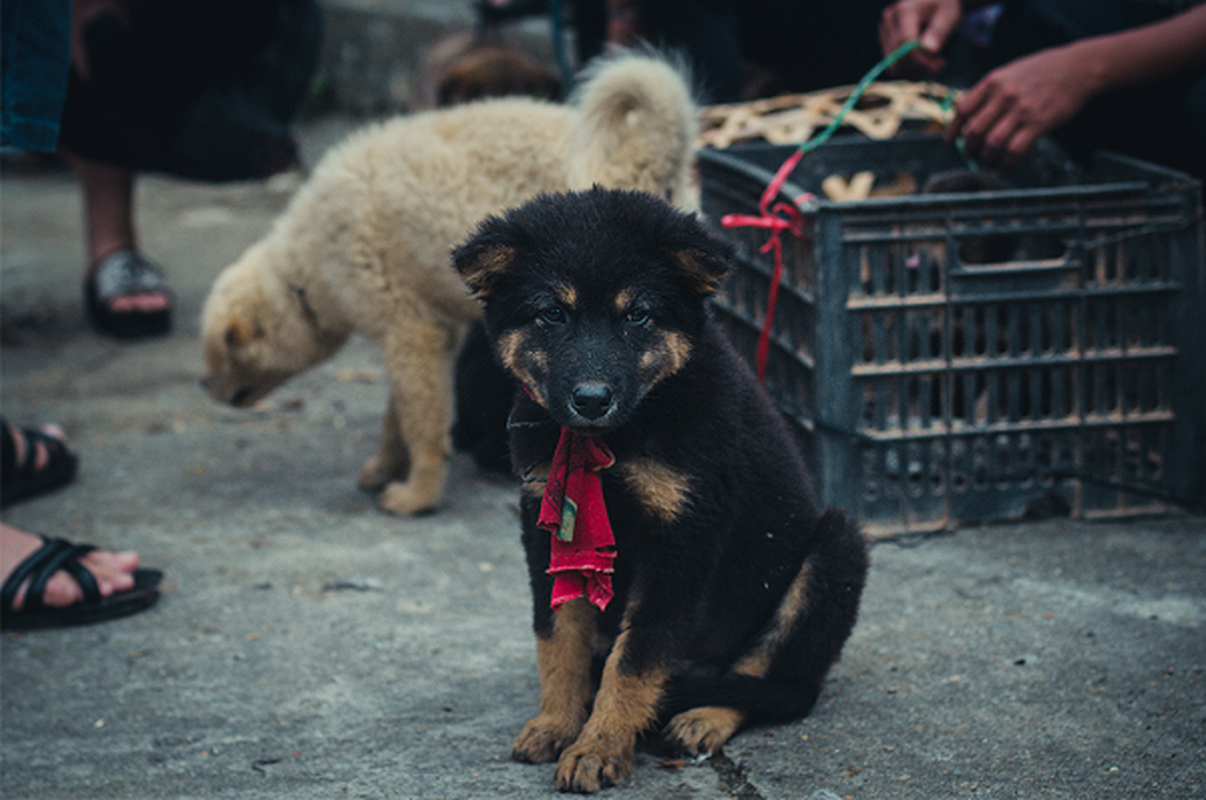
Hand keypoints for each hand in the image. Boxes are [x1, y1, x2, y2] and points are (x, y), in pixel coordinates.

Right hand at [878, 0, 964, 74]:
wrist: (932, 1)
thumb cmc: (943, 7)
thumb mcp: (949, 16)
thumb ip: (939, 32)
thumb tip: (929, 50)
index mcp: (905, 11)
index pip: (904, 42)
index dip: (920, 59)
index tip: (940, 64)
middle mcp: (889, 21)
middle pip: (897, 56)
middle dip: (921, 67)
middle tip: (941, 64)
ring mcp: (884, 32)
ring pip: (894, 65)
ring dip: (916, 70)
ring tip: (934, 62)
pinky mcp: (884, 42)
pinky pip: (893, 66)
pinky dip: (910, 69)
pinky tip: (924, 62)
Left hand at [948, 43, 1100, 168]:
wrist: (1079, 66)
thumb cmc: (1045, 69)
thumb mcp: (1011, 72)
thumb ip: (991, 91)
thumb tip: (971, 114)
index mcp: (993, 81)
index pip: (962, 109)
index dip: (953, 129)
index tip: (950, 141)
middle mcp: (1003, 95)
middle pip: (974, 130)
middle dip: (969, 149)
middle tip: (972, 155)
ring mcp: (1021, 110)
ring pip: (991, 143)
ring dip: (987, 159)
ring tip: (989, 163)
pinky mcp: (1038, 122)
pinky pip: (1014, 150)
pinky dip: (1008, 162)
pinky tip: (1008, 164)